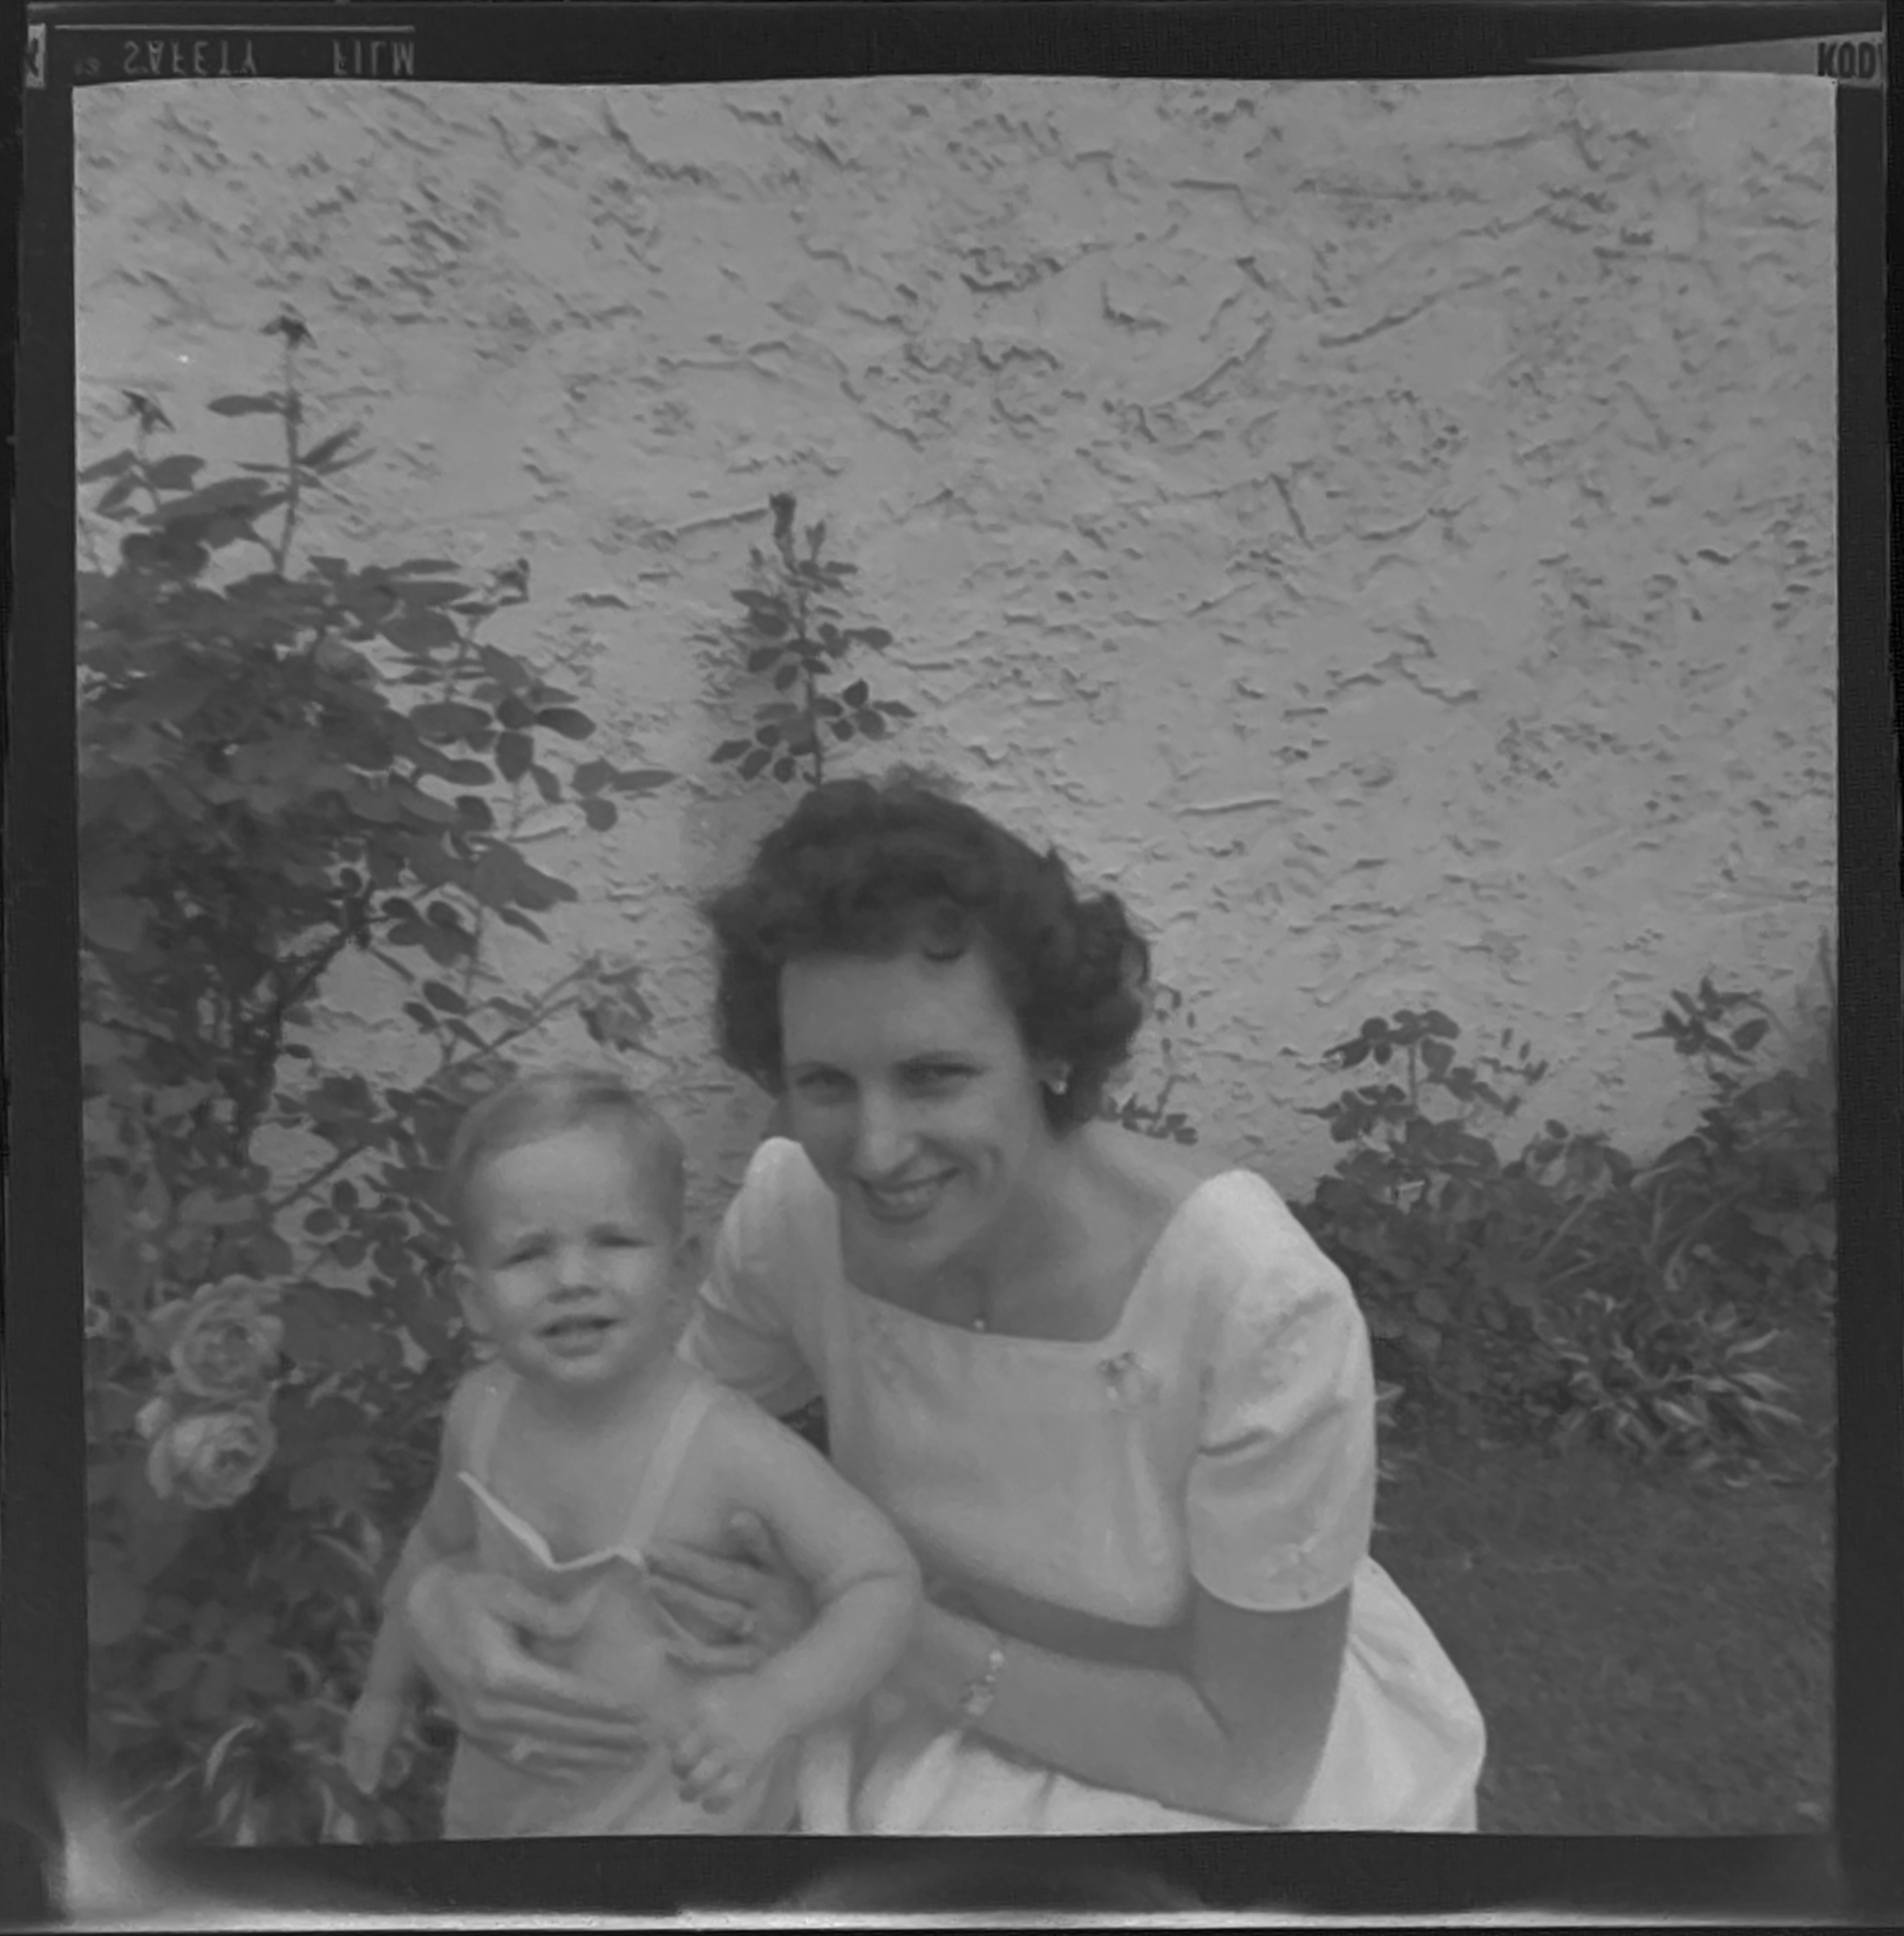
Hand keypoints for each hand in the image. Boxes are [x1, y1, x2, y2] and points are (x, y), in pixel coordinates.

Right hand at [340, 1693, 403, 1793]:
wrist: (394, 1679)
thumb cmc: (382, 1715)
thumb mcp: (377, 1743)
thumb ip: (371, 1765)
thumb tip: (364, 1791)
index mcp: (351, 1737)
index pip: (350, 1763)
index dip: (357, 1776)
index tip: (365, 1790)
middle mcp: (357, 1726)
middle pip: (359, 1751)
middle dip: (366, 1764)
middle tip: (376, 1778)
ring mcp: (370, 1715)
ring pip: (371, 1739)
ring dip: (377, 1751)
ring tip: (386, 1761)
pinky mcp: (385, 1706)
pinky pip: (384, 1728)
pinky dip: (388, 1738)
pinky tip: (395, 1739)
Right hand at [404, 1559, 650, 1775]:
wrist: (416, 1612)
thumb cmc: (464, 1593)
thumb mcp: (503, 1590)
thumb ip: (544, 1612)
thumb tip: (581, 1625)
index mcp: (498, 1673)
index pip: (564, 1699)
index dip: (604, 1711)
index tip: (639, 1716)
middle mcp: (487, 1708)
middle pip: (558, 1730)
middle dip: (605, 1738)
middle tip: (645, 1743)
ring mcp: (477, 1725)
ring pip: (541, 1751)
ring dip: (585, 1757)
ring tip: (624, 1759)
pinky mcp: (471, 1731)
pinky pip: (515, 1758)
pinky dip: (549, 1768)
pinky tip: (576, 1774)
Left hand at [645, 1512, 813, 1673]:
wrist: (840, 1649)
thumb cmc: (806, 1603)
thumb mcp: (792, 1571)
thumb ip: (764, 1544)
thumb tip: (736, 1515)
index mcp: (777, 1580)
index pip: (737, 1562)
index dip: (714, 1550)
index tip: (681, 1538)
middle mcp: (769, 1606)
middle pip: (723, 1582)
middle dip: (685, 1569)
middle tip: (649, 1555)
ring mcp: (765, 1636)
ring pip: (721, 1614)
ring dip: (687, 1600)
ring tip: (652, 1585)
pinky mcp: (762, 1664)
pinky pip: (728, 1661)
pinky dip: (700, 1658)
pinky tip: (669, 1649)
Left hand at [667, 1677, 790, 1814]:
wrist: (780, 1696)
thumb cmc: (744, 1692)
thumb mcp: (713, 1690)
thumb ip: (691, 1709)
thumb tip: (670, 1735)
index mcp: (702, 1707)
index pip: (673, 1734)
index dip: (670, 1744)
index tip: (674, 1746)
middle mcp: (713, 1728)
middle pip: (682, 1759)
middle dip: (678, 1768)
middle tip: (682, 1770)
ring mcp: (731, 1749)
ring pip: (699, 1780)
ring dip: (690, 1790)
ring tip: (688, 1792)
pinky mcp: (747, 1766)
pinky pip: (725, 1793)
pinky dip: (714, 1803)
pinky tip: (709, 1803)